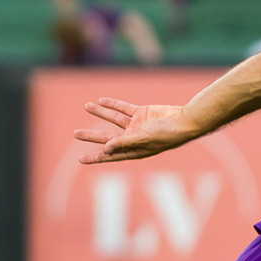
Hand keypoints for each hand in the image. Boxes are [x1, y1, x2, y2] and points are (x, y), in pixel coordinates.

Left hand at [75, 97, 197, 162]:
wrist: (185, 120)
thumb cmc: (167, 134)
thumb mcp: (144, 139)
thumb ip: (124, 143)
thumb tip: (105, 149)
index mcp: (134, 150)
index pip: (110, 154)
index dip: (95, 157)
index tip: (81, 159)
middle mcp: (133, 139)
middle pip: (107, 137)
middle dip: (91, 136)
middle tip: (75, 134)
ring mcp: (137, 125)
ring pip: (114, 119)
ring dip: (100, 113)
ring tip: (87, 106)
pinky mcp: (142, 114)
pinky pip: (124, 108)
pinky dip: (113, 104)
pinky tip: (102, 101)